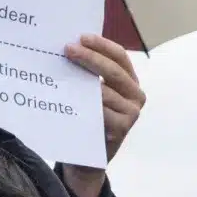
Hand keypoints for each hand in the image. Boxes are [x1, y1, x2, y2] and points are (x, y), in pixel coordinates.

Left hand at [60, 35, 145, 196]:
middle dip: (89, 57)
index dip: (101, 45)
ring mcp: (131, 113)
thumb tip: (68, 47)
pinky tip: (68, 99)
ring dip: (81, 81)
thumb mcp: (88, 94)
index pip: (119, 56)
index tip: (81, 37)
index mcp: (129, 82)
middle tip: (67, 49)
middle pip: (113, 70)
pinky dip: (85, 104)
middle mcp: (135, 96)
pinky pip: (102, 111)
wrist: (86, 159)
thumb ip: (87, 74)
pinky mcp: (122, 129)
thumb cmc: (85, 119)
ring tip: (60, 72)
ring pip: (105, 91)